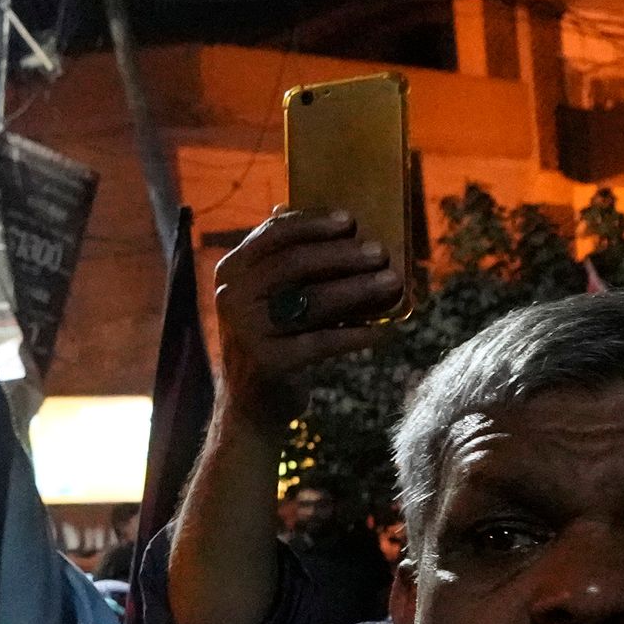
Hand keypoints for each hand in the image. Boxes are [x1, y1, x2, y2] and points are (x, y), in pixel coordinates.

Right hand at [210, 210, 403, 398]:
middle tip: (379, 252)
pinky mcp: (268, 363)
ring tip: (391, 282)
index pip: (273, 235)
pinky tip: (381, 331)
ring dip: (357, 289)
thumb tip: (343, 225)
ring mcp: (247, 331)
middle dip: (342, 255)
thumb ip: (290, 261)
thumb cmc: (274, 337)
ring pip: (311, 301)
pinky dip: (354, 335)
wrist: (250, 402)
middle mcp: (232, 297)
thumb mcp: (269, 296)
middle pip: (293, 264)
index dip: (313, 224)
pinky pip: (320, 342)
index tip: (350, 221)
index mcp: (232, 270)